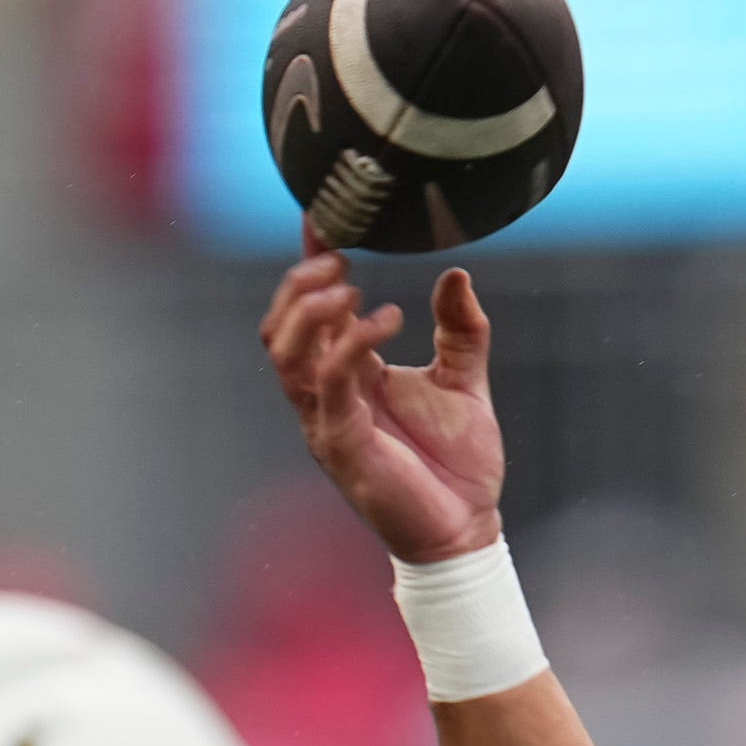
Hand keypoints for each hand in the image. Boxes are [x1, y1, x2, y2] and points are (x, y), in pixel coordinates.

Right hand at [260, 252, 505, 564]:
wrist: (467, 530)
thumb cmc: (458, 466)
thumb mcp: (465, 380)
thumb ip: (462, 328)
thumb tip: (456, 273)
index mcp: (348, 377)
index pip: (311, 312)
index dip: (310, 263)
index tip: (323, 216)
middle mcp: (326, 397)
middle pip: (278, 328)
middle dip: (301, 284)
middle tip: (339, 256)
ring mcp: (327, 422)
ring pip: (284, 353)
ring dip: (310, 310)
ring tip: (349, 284)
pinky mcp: (342, 445)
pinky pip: (328, 383)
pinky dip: (350, 343)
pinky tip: (385, 317)